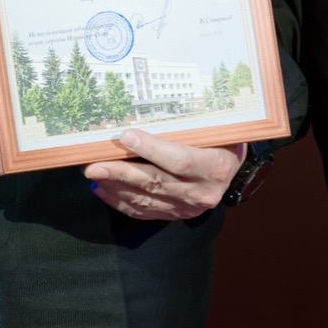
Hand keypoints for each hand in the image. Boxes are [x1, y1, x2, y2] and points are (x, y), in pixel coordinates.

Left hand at [84, 130, 242, 220]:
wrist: (234, 170)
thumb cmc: (221, 140)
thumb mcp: (215, 130)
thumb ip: (187, 128)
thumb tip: (146, 111)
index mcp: (215, 167)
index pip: (179, 160)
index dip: (151, 150)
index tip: (126, 137)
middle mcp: (202, 192)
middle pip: (156, 182)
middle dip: (121, 172)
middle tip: (93, 164)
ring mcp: (188, 208)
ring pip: (146, 198)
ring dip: (116, 186)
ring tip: (93, 174)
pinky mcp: (176, 215)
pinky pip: (144, 211)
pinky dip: (121, 201)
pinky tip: (102, 189)